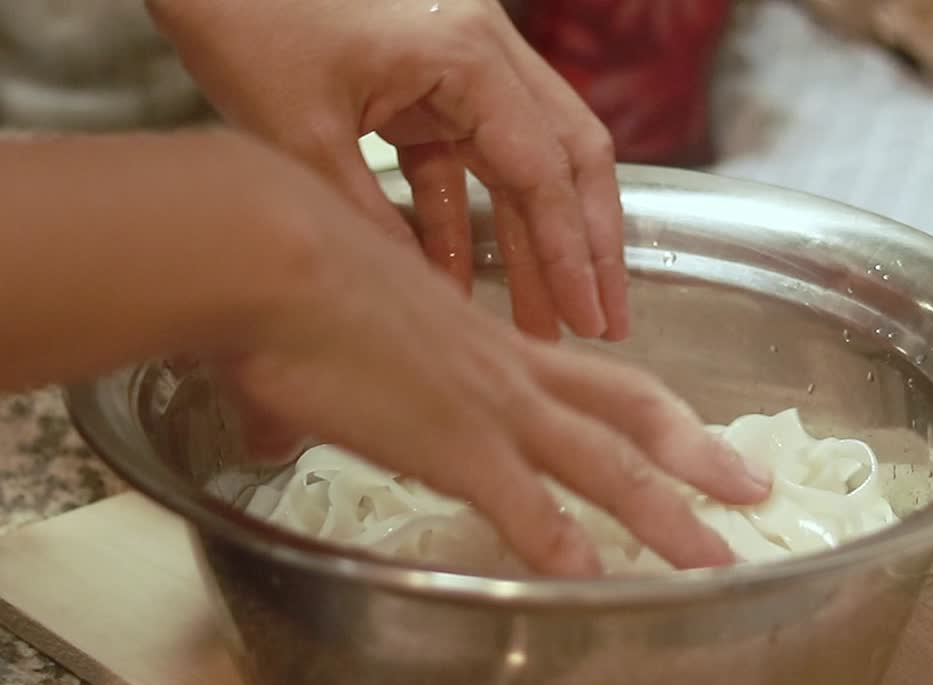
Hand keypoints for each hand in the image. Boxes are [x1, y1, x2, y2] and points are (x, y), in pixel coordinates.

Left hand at [146, 0, 629, 342]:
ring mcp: (459, 63)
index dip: (571, 254)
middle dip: (589, 246)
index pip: (544, 171)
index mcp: (466, 55)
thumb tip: (423, 299)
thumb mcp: (299, 130)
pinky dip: (464, 217)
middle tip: (603, 322)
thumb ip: (368, 219)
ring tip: (544, 318)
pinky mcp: (426, 79)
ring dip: (534, 239)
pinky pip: (465, 157)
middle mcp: (483, 52)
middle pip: (567, 159)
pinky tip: (459, 277)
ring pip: (526, 161)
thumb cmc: (245, 13)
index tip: (589, 319)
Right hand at [215, 134, 768, 576]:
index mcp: (491, 343)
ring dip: (669, 517)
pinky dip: (564, 547)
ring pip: (610, 466)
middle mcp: (511, 370)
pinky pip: (527, 507)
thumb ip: (320, 389)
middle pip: (634, 413)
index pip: (594, 378)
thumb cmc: (288, 274)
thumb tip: (270, 427)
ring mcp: (492, 406)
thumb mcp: (331, 330)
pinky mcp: (454, 442)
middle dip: (701, 453)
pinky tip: (594, 583)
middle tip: (753, 486)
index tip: (684, 437)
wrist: (271, 251)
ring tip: (716, 562)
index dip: (648, 411)